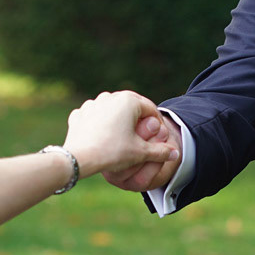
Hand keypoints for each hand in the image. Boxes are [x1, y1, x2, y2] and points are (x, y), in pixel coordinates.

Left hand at [62, 91, 178, 180]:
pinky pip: (95, 117)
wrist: (79, 158)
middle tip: (141, 138)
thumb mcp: (140, 152)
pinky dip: (100, 125)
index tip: (157, 137)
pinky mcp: (79, 113)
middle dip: (137, 122)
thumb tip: (176, 153)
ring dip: (118, 122)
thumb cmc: (113, 152)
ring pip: (112, 111)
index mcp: (128, 100)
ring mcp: (92, 103)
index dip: (156, 123)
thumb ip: (160, 152)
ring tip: (121, 138)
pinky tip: (102, 137)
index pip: (150, 109)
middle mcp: (110, 96)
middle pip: (131, 108)